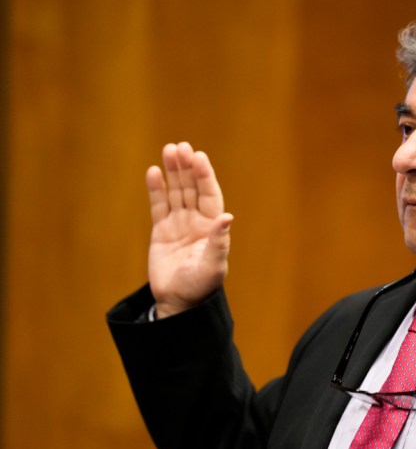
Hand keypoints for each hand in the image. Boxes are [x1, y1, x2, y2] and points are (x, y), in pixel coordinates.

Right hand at [146, 142, 233, 318]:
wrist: (178, 302)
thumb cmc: (200, 286)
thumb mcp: (213, 266)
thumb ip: (219, 243)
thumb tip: (227, 218)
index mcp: (213, 227)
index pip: (210, 195)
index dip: (205, 176)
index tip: (199, 157)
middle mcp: (197, 221)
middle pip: (193, 188)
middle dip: (188, 168)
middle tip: (182, 146)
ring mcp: (179, 224)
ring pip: (176, 192)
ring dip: (173, 172)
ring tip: (169, 150)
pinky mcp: (161, 231)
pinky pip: (159, 205)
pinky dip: (157, 189)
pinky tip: (154, 172)